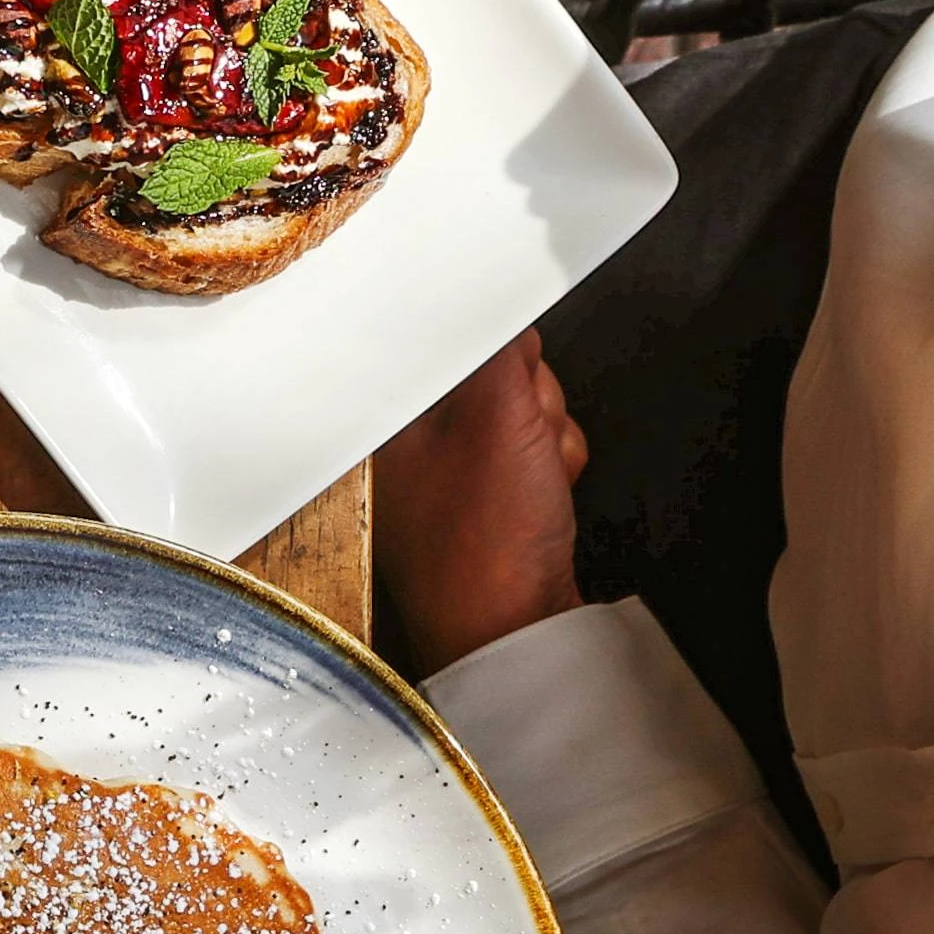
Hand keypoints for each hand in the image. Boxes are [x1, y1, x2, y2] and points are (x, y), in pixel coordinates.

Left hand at [373, 333, 589, 675]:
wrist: (515, 632)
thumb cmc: (486, 543)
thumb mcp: (498, 416)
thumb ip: (498, 348)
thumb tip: (497, 301)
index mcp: (383, 417)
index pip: (447, 339)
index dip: (498, 355)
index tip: (508, 374)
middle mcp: (406, 441)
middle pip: (496, 371)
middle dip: (530, 402)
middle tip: (521, 444)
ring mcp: (447, 471)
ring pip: (524, 408)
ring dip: (545, 436)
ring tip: (532, 479)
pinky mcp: (485, 497)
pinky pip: (534, 449)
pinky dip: (550, 468)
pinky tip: (542, 498)